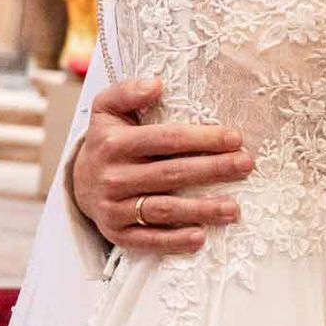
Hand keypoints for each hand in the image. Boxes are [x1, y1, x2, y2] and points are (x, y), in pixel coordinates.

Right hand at [68, 76, 251, 254]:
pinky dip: (174, 241)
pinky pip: (148, 240)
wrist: (79, 180)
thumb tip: (156, 84)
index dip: (203, 139)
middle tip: (246, 165)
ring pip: (164, 209)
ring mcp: (114, 207)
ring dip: (201, 210)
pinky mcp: (117, 233)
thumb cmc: (107, 140)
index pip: (167, 139)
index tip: (235, 138)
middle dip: (213, 170)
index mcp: (115, 143)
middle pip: (172, 174)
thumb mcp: (108, 108)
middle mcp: (113, 176)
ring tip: (234, 208)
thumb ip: (128, 91)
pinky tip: (200, 237)